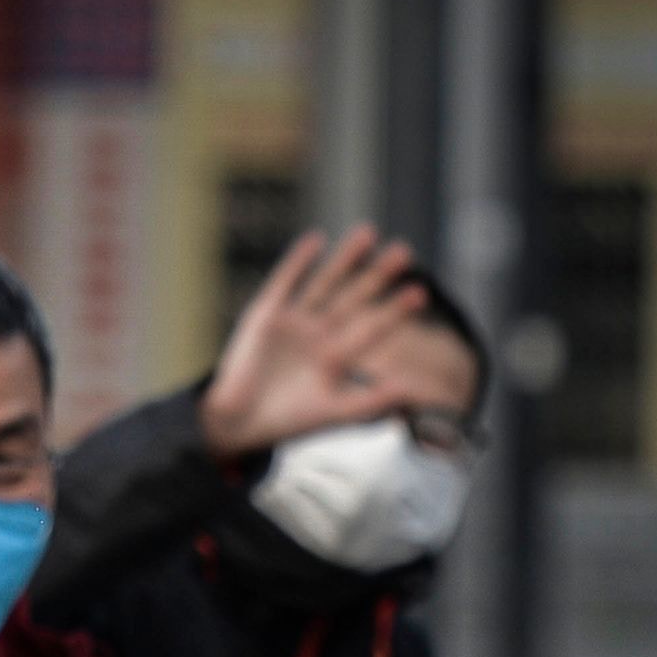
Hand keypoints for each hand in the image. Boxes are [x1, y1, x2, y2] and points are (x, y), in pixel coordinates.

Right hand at [198, 226, 454, 458]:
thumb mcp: (334, 411)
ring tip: (368, 233)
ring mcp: (292, 322)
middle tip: (404, 252)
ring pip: (324, 284)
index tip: (420, 293)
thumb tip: (414, 390)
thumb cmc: (286, 421)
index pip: (372, 328)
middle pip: (353, 299)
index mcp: (336, 356)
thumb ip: (372, 399)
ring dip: (345, 260)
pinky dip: (297, 262)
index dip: (394, 311)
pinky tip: (316, 241)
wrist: (237, 423)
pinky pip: (284, 282)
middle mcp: (318, 334)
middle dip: (376, 277)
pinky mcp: (264, 314)